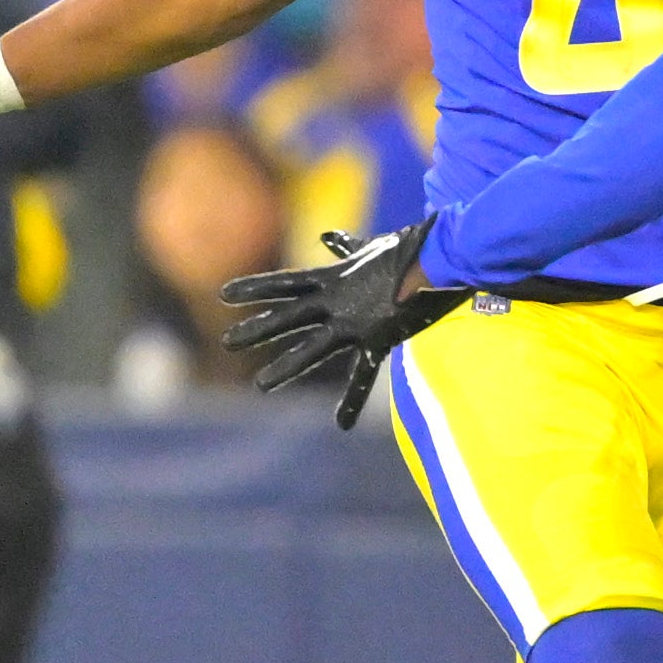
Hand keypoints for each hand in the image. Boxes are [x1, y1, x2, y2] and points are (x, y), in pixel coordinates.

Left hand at [217, 219, 464, 428]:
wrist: (438, 260)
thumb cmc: (410, 250)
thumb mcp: (371, 247)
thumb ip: (346, 247)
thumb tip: (328, 236)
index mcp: (333, 279)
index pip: (284, 283)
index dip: (253, 288)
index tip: (224, 294)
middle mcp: (335, 302)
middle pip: (286, 317)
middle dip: (255, 329)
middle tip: (227, 341)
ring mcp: (353, 324)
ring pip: (311, 349)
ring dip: (285, 366)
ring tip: (261, 385)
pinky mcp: (375, 342)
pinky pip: (362, 377)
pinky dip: (351, 401)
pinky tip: (340, 425)